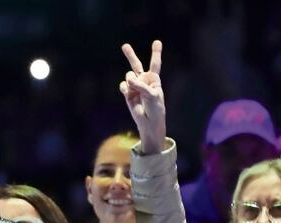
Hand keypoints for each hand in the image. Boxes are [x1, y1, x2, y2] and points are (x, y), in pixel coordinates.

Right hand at [119, 40, 165, 154]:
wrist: (148, 123)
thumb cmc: (155, 109)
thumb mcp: (151, 95)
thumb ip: (140, 85)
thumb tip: (127, 79)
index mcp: (154, 80)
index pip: (155, 64)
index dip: (156, 53)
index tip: (157, 42)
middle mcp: (143, 81)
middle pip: (136, 65)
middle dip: (130, 55)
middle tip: (124, 46)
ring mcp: (134, 87)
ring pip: (129, 75)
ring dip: (131, 80)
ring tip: (135, 89)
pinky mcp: (127, 93)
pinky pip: (123, 86)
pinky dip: (125, 88)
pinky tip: (128, 93)